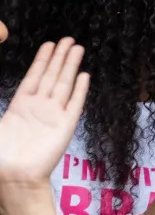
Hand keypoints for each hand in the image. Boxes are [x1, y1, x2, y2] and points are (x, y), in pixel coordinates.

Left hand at [0, 38, 87, 191]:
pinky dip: (80, 90)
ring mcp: (54, 115)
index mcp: (20, 105)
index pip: (34, 77)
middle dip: (60, 57)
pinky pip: (75, 104)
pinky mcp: (66, 126)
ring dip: (70, 66)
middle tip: (69, 39)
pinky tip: (85, 76)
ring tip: (78, 48)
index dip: (41, 60)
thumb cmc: (1, 154)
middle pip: (51, 76)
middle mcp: (39, 107)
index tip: (49, 44)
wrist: (16, 175)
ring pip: (64, 84)